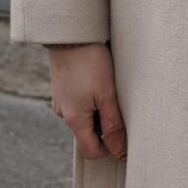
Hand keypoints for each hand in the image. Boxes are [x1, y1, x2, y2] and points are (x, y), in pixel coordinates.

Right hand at [49, 43, 126, 161]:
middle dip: (106, 127)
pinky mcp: (62, 88)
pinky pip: (79, 104)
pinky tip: (99, 83)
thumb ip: (113, 126)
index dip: (110, 149)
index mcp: (74, 119)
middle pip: (88, 134)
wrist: (70, 33)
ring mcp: (61, 100)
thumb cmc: (91, 62)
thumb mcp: (107, 95)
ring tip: (110, 90)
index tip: (126, 134)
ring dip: (99, 112)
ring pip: (84, 118)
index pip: (91, 151)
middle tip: (120, 107)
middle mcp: (63, 113)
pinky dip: (91, 100)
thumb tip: (120, 153)